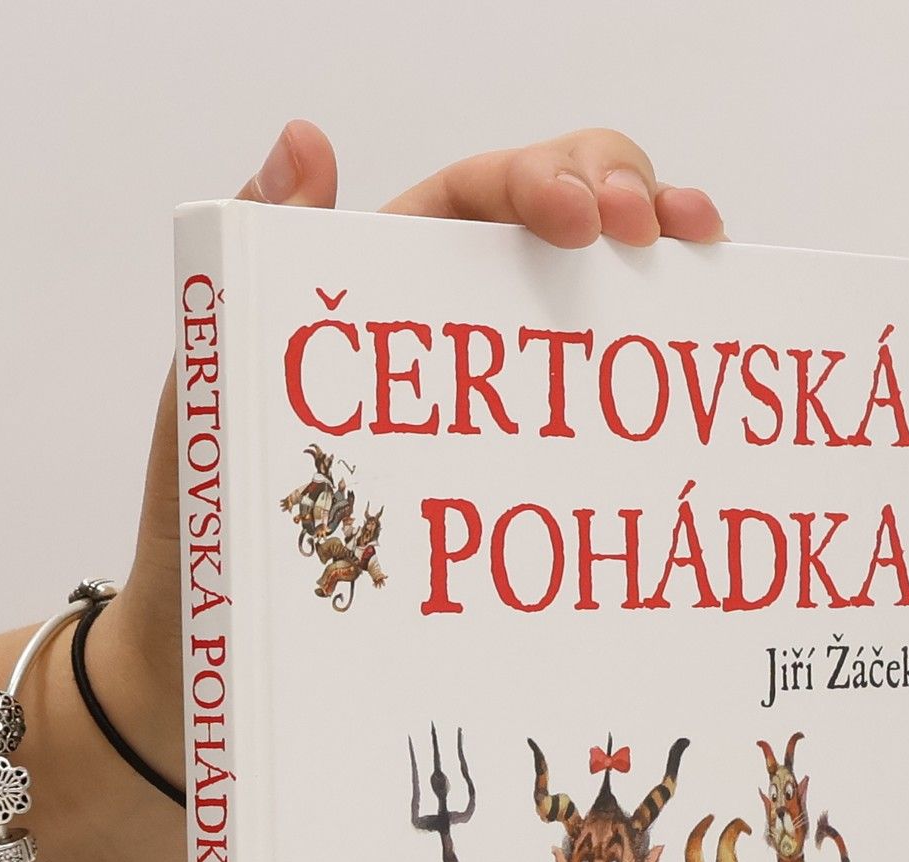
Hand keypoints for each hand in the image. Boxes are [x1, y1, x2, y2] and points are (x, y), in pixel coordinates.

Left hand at [83, 125, 727, 861]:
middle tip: (661, 233)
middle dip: (628, 200)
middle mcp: (451, 340)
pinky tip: (699, 405)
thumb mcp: (218, 389)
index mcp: (382, 291)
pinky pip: (598, 436)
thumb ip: (262, 263)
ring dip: (665, 278)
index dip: (549, 178)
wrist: (218, 673)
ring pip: (597, 319)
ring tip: (707, 265)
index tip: (586, 220)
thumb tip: (305, 141)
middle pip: (564, 227)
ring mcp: (497, 418)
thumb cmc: (202, 535)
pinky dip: (658, 406)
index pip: (482, 196)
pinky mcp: (519, 497)